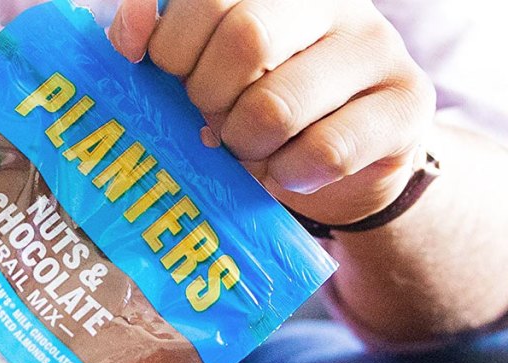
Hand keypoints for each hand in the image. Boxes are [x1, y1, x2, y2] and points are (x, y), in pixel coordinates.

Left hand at [110, 0, 435, 224]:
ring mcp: (377, 49)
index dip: (172, 45)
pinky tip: (285, 172)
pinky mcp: (406, 106)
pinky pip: (324, 151)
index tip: (167, 76)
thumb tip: (126, 33)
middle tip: (211, 119)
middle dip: (208, 96)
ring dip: (245, 145)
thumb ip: (166, 43)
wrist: (348, 162)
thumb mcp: (209, 71)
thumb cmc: (263, 107)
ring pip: (278, 105)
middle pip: (246, 39)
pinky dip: (287, 174)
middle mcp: (336, 4)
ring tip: (247, 150)